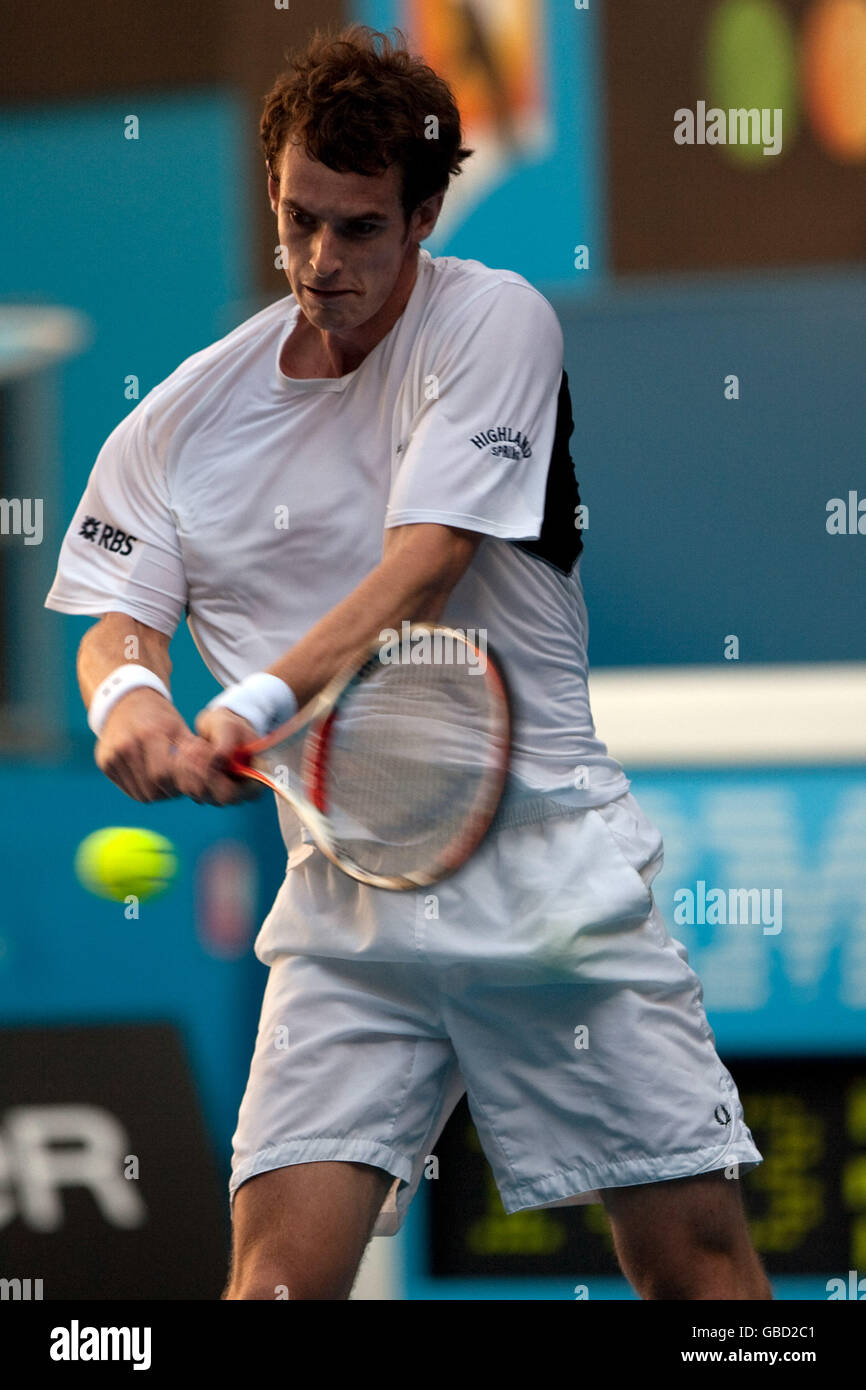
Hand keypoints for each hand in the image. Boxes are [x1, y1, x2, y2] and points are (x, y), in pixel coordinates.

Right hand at [95, 689, 258, 805]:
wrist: (125, 700)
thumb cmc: (159, 716)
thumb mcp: (179, 728)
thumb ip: (195, 752)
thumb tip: (212, 777)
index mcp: (150, 733)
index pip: (167, 772)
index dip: (183, 782)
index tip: (196, 782)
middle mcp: (126, 745)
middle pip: (155, 786)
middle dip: (174, 789)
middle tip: (183, 781)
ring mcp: (112, 755)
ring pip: (144, 793)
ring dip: (161, 792)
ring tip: (169, 778)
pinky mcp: (104, 763)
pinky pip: (130, 790)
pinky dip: (146, 789)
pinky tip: (152, 777)